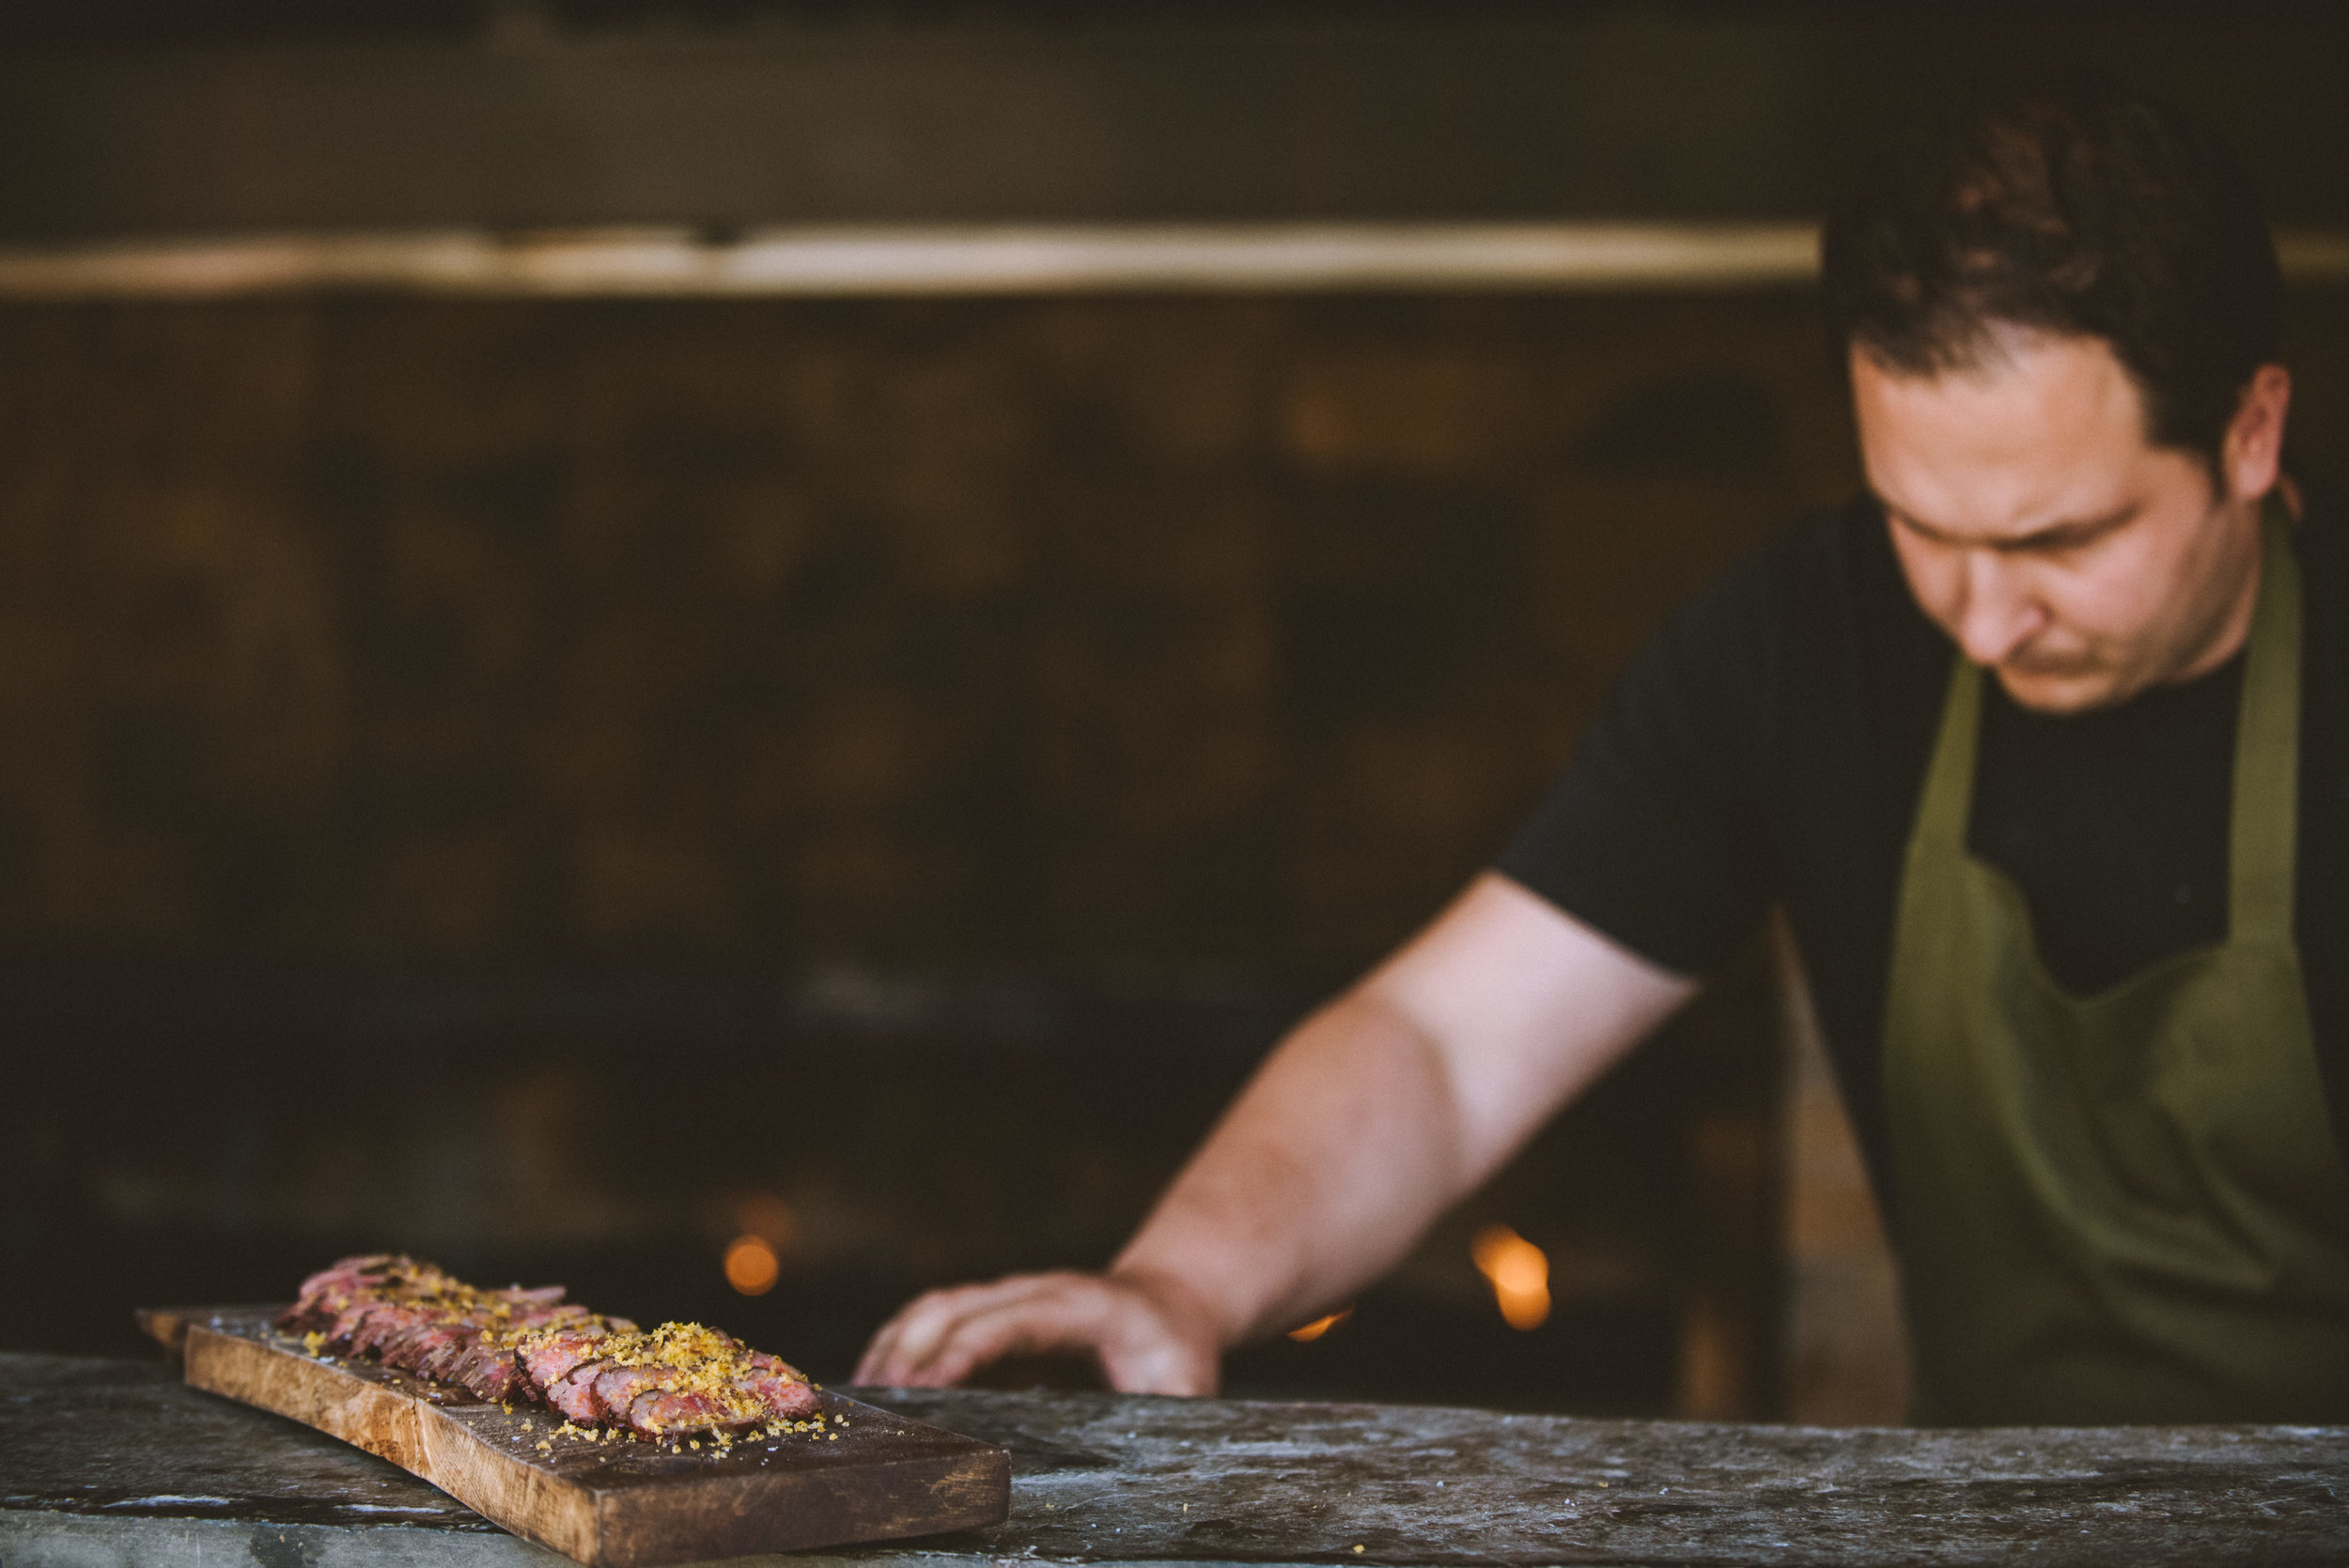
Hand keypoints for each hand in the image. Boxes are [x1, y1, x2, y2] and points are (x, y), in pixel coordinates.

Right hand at [853, 1269, 1221, 1394]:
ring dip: (890, 1348)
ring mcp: (1008, 1294)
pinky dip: (895, 1344)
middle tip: (868, 1414)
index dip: (962, 1350)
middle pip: (951, 1307)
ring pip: (931, 1307)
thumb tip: (1152, 1482)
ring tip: (856, 1406)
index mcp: (1082, 1307)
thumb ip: (1168, 1424)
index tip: (924, 1386)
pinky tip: (872, 1388)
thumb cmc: (1179, 1353)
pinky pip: (932, 1315)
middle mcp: (1035, 1290)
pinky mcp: (991, 1307)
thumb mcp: (1188, 1390)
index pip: (1009, 1322)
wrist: (1171, 1300)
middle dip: (904, 1354)